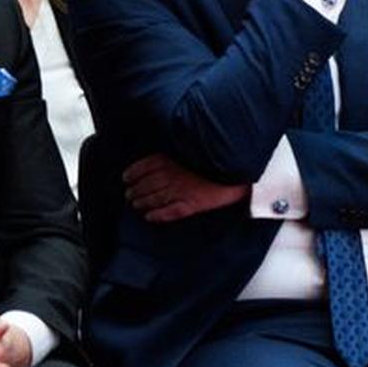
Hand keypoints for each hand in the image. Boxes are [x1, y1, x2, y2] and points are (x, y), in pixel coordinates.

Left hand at [124, 154, 247, 223]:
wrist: (240, 170)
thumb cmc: (217, 159)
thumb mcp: (191, 149)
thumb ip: (174, 153)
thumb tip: (157, 158)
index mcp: (170, 160)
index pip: (142, 168)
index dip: (131, 174)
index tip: (126, 178)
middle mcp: (171, 176)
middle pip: (145, 185)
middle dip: (134, 191)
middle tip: (129, 194)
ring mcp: (180, 191)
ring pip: (153, 199)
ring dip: (142, 203)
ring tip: (137, 205)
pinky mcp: (191, 204)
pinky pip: (169, 212)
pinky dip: (157, 216)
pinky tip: (150, 217)